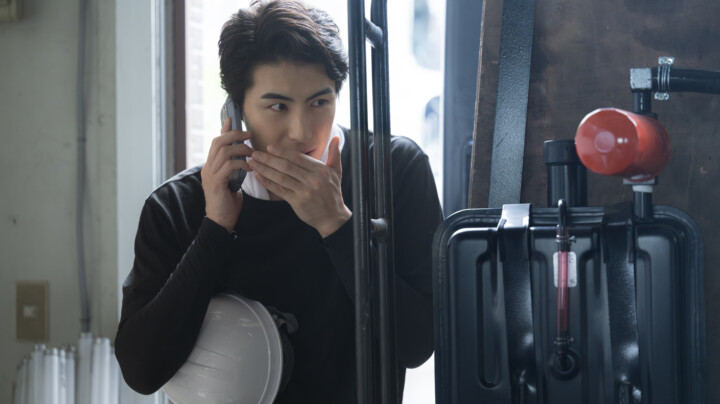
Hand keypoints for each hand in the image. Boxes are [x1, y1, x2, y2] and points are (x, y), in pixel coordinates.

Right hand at [200, 117, 253, 232]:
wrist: (220, 222)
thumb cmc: (228, 203)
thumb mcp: (231, 181)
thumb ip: (233, 168)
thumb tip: (243, 157)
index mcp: (211, 166)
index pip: (216, 142)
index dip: (224, 129)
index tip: (233, 119)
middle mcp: (208, 167)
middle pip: (218, 142)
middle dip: (235, 135)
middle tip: (249, 135)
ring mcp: (210, 175)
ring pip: (223, 151)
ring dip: (240, 149)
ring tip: (251, 153)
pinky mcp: (216, 183)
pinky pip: (229, 166)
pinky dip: (241, 163)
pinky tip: (250, 168)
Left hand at [248, 136, 351, 237]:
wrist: (332, 217)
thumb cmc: (332, 193)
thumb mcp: (337, 172)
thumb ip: (334, 154)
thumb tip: (336, 138)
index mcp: (320, 170)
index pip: (297, 158)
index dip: (282, 152)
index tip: (269, 147)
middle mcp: (312, 180)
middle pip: (286, 166)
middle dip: (268, 159)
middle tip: (255, 154)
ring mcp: (304, 192)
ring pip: (281, 177)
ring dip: (264, 169)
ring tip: (253, 164)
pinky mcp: (297, 202)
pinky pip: (280, 191)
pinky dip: (268, 183)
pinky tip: (258, 177)